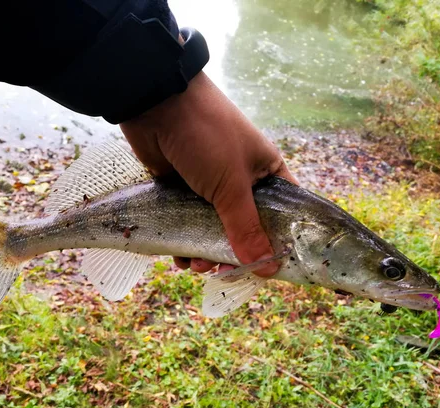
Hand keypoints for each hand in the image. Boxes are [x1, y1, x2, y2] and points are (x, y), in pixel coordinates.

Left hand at [120, 72, 296, 276]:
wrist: (156, 103)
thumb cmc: (207, 136)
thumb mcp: (231, 184)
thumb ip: (246, 227)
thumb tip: (267, 267)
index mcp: (266, 172)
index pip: (283, 214)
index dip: (280, 243)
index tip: (271, 269)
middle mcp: (241, 181)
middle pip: (245, 229)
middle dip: (235, 253)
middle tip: (223, 272)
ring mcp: (209, 186)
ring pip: (213, 230)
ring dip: (207, 252)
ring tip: (197, 265)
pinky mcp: (181, 191)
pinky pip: (187, 224)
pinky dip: (185, 242)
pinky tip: (180, 257)